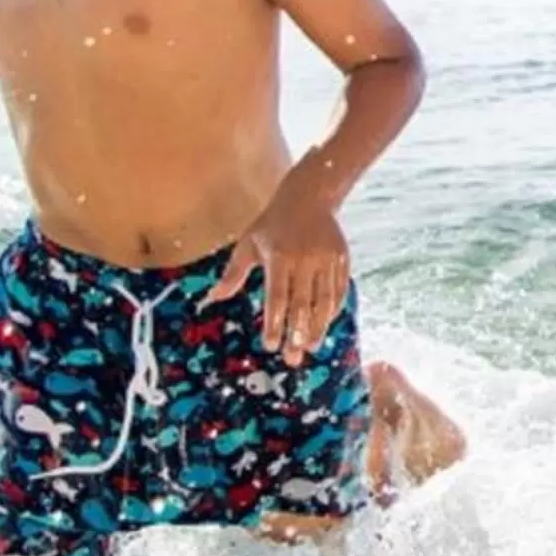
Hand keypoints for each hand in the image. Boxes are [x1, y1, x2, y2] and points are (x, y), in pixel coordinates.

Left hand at [204, 186, 349, 366]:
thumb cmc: (272, 224)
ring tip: (311, 347)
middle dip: (297, 334)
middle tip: (293, 359)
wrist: (308, 197)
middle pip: (302, 304)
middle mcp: (305, 259)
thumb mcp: (248, 243)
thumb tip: (213, 297)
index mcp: (280, 256)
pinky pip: (339, 290)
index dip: (274, 323)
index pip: (277, 297)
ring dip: (318, 326)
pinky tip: (325, 325)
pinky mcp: (342, 258)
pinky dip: (333, 310)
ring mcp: (327, 258)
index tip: (270, 346)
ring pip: (325, 300)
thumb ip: (234, 272)